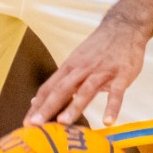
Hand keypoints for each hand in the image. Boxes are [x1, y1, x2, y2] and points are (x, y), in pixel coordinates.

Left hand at [26, 12, 150, 127]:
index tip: (28, 123)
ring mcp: (102, 71)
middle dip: (47, 107)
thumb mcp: (77, 61)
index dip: (38, 106)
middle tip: (35, 124)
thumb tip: (37, 100)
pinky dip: (112, 107)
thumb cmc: (99, 49)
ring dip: (74, 107)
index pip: (49, 88)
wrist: (124, 28)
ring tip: (63, 123)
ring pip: (85, 90)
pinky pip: (116, 93)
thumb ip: (61, 81)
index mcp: (70, 67)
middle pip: (61, 90)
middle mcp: (82, 69)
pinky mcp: (121, 75)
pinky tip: (108, 121)